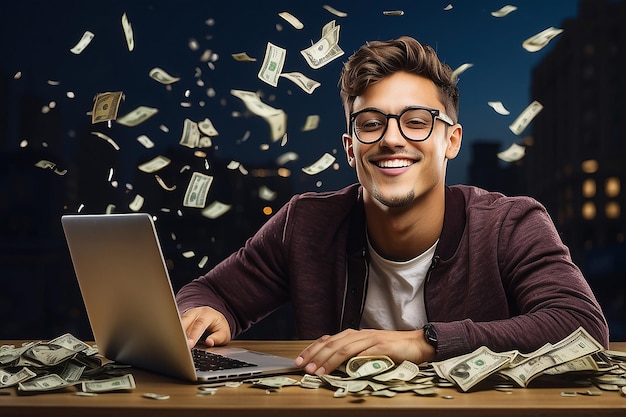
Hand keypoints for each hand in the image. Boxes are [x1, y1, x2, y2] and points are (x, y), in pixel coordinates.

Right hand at [180, 306, 230, 348]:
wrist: (216, 320)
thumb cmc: (219, 328)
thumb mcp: (224, 334)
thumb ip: (217, 338)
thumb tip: (209, 342)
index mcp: (208, 313)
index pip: (200, 323)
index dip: (194, 334)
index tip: (190, 344)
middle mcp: (196, 312)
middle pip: (186, 320)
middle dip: (181, 333)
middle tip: (179, 345)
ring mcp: (188, 314)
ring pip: (179, 323)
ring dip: (177, 334)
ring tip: (176, 345)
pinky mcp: (182, 320)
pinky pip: (177, 326)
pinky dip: (176, 334)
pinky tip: (174, 342)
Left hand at [294, 328, 434, 374]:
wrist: (416, 343)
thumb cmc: (392, 348)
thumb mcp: (367, 349)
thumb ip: (352, 353)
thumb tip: (331, 362)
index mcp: (355, 335)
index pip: (329, 340)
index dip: (313, 349)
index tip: (300, 359)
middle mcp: (361, 335)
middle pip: (333, 343)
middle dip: (316, 355)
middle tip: (304, 366)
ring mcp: (371, 340)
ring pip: (345, 348)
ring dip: (329, 360)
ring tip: (318, 371)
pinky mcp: (383, 347)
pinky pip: (366, 353)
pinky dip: (353, 360)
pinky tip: (344, 367)